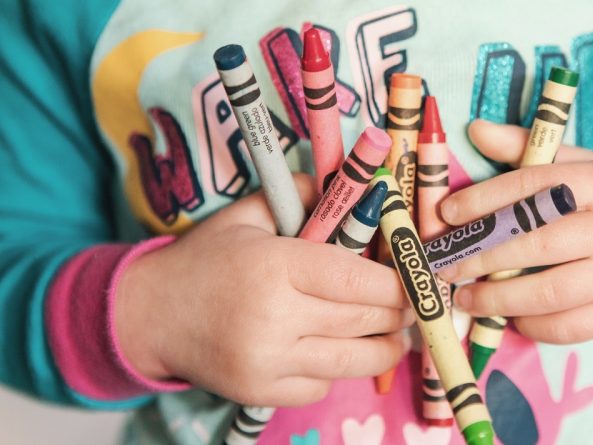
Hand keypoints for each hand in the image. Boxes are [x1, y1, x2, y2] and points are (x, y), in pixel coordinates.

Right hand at [116, 173, 412, 405]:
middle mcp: (274, 317)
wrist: (151, 314)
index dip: (399, 282)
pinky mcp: (261, 393)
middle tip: (415, 305)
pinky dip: (338, 370)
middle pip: (364, 320)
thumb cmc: (206, 260)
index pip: (358, 278)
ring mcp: (268, 361)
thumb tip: (354, 186)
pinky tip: (336, 350)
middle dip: (400, 314)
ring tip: (395, 335)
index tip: (418, 280)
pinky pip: (323, 386)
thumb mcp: (248, 215)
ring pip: (353, 361)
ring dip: (385, 347)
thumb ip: (301, 194)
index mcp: (275, 265)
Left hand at [437, 120, 592, 343]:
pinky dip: (530, 324)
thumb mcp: (577, 165)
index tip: (447, 214)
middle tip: (445, 265)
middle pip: (537, 245)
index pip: (535, 187)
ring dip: (497, 299)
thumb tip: (475, 130)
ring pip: (549, 293)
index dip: (485, 201)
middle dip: (482, 257)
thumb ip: (526, 149)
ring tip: (465, 297)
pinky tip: (508, 315)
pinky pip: (568, 327)